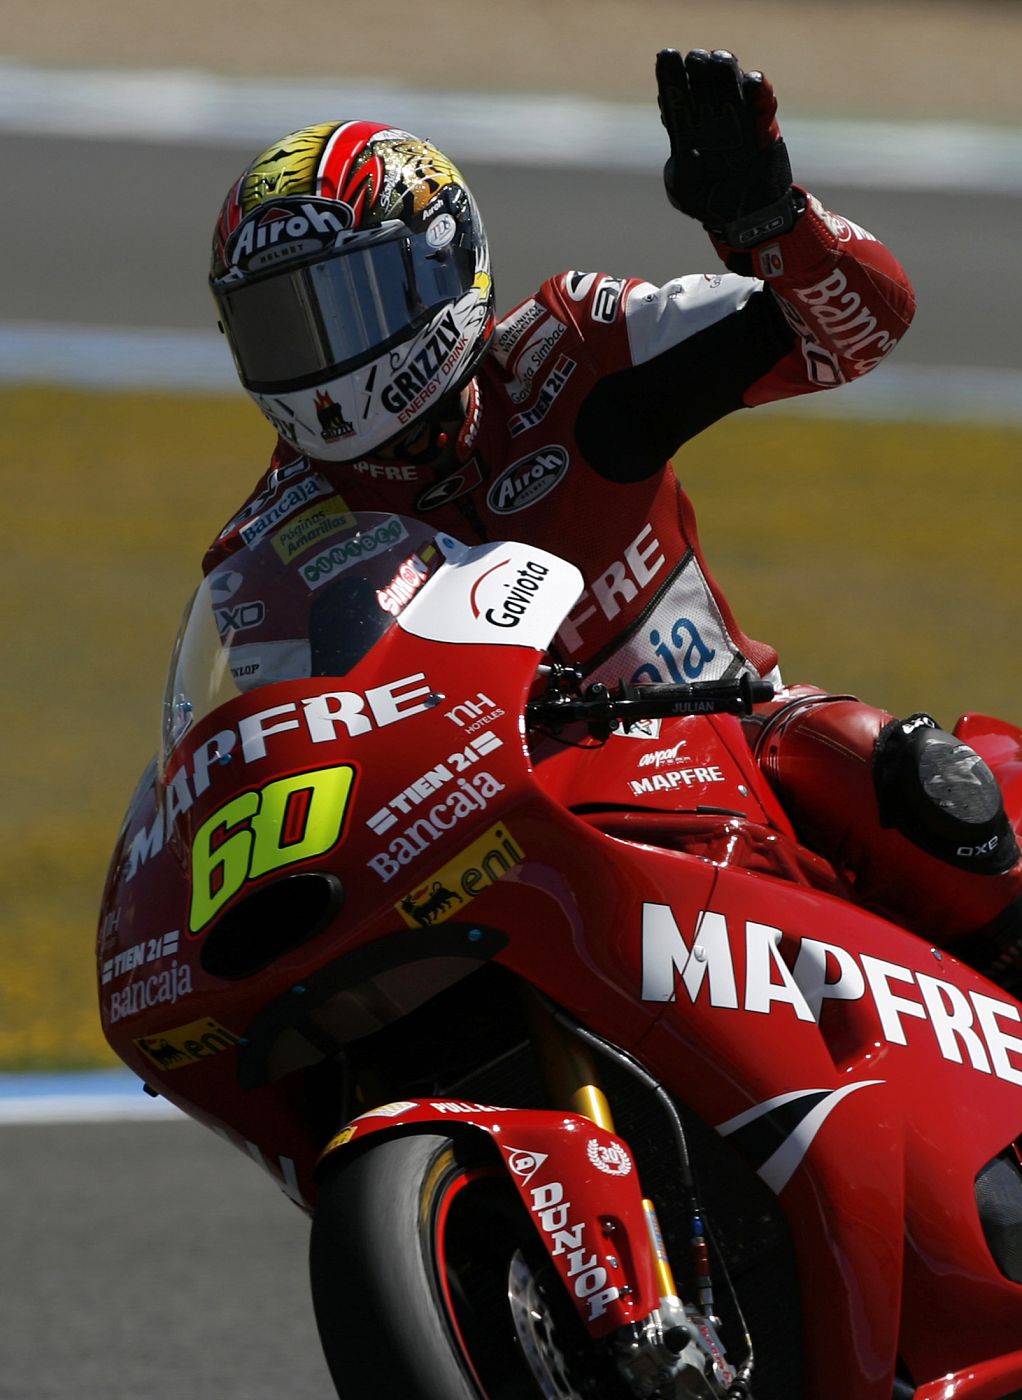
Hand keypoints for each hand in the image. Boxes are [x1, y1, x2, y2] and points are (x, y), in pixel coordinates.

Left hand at [656, 48, 799, 247]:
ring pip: (730, 83)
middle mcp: (709, 118)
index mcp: (686, 130)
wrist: (748, 217)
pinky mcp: (762, 124)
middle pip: (702, 82)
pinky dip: (759, 88)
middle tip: (697, 59)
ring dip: (726, 68)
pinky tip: (754, 81)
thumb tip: (689, 153)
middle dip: (698, 66)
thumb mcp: (686, 195)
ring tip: (721, 60)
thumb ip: (682, 177)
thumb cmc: (710, 204)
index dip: (669, 76)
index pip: (675, 97)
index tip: (666, 57)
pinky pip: (761, 100)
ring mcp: (736, 118)